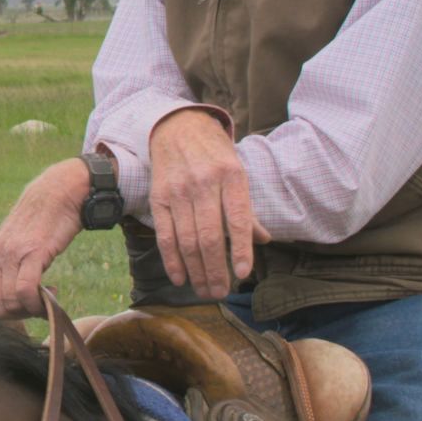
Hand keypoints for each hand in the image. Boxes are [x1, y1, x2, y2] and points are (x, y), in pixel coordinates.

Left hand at [0, 158, 90, 319]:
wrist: (59, 190)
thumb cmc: (44, 219)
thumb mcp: (19, 241)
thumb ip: (11, 263)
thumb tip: (15, 293)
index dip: (11, 310)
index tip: (30, 303)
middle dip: (20, 315)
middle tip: (40, 305)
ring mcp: (11, 253)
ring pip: (9, 302)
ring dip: (31, 310)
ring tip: (49, 298)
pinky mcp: (32, 252)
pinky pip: (25, 290)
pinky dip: (36, 303)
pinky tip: (52, 295)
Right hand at [146, 109, 269, 300]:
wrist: (177, 127)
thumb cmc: (214, 154)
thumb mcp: (238, 172)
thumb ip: (247, 209)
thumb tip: (262, 241)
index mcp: (231, 176)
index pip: (236, 219)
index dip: (239, 249)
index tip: (242, 274)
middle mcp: (204, 183)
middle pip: (208, 236)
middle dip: (215, 270)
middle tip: (220, 293)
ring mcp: (178, 191)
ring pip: (187, 240)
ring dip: (196, 271)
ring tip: (204, 291)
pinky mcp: (159, 197)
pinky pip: (165, 234)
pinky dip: (171, 259)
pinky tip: (179, 277)